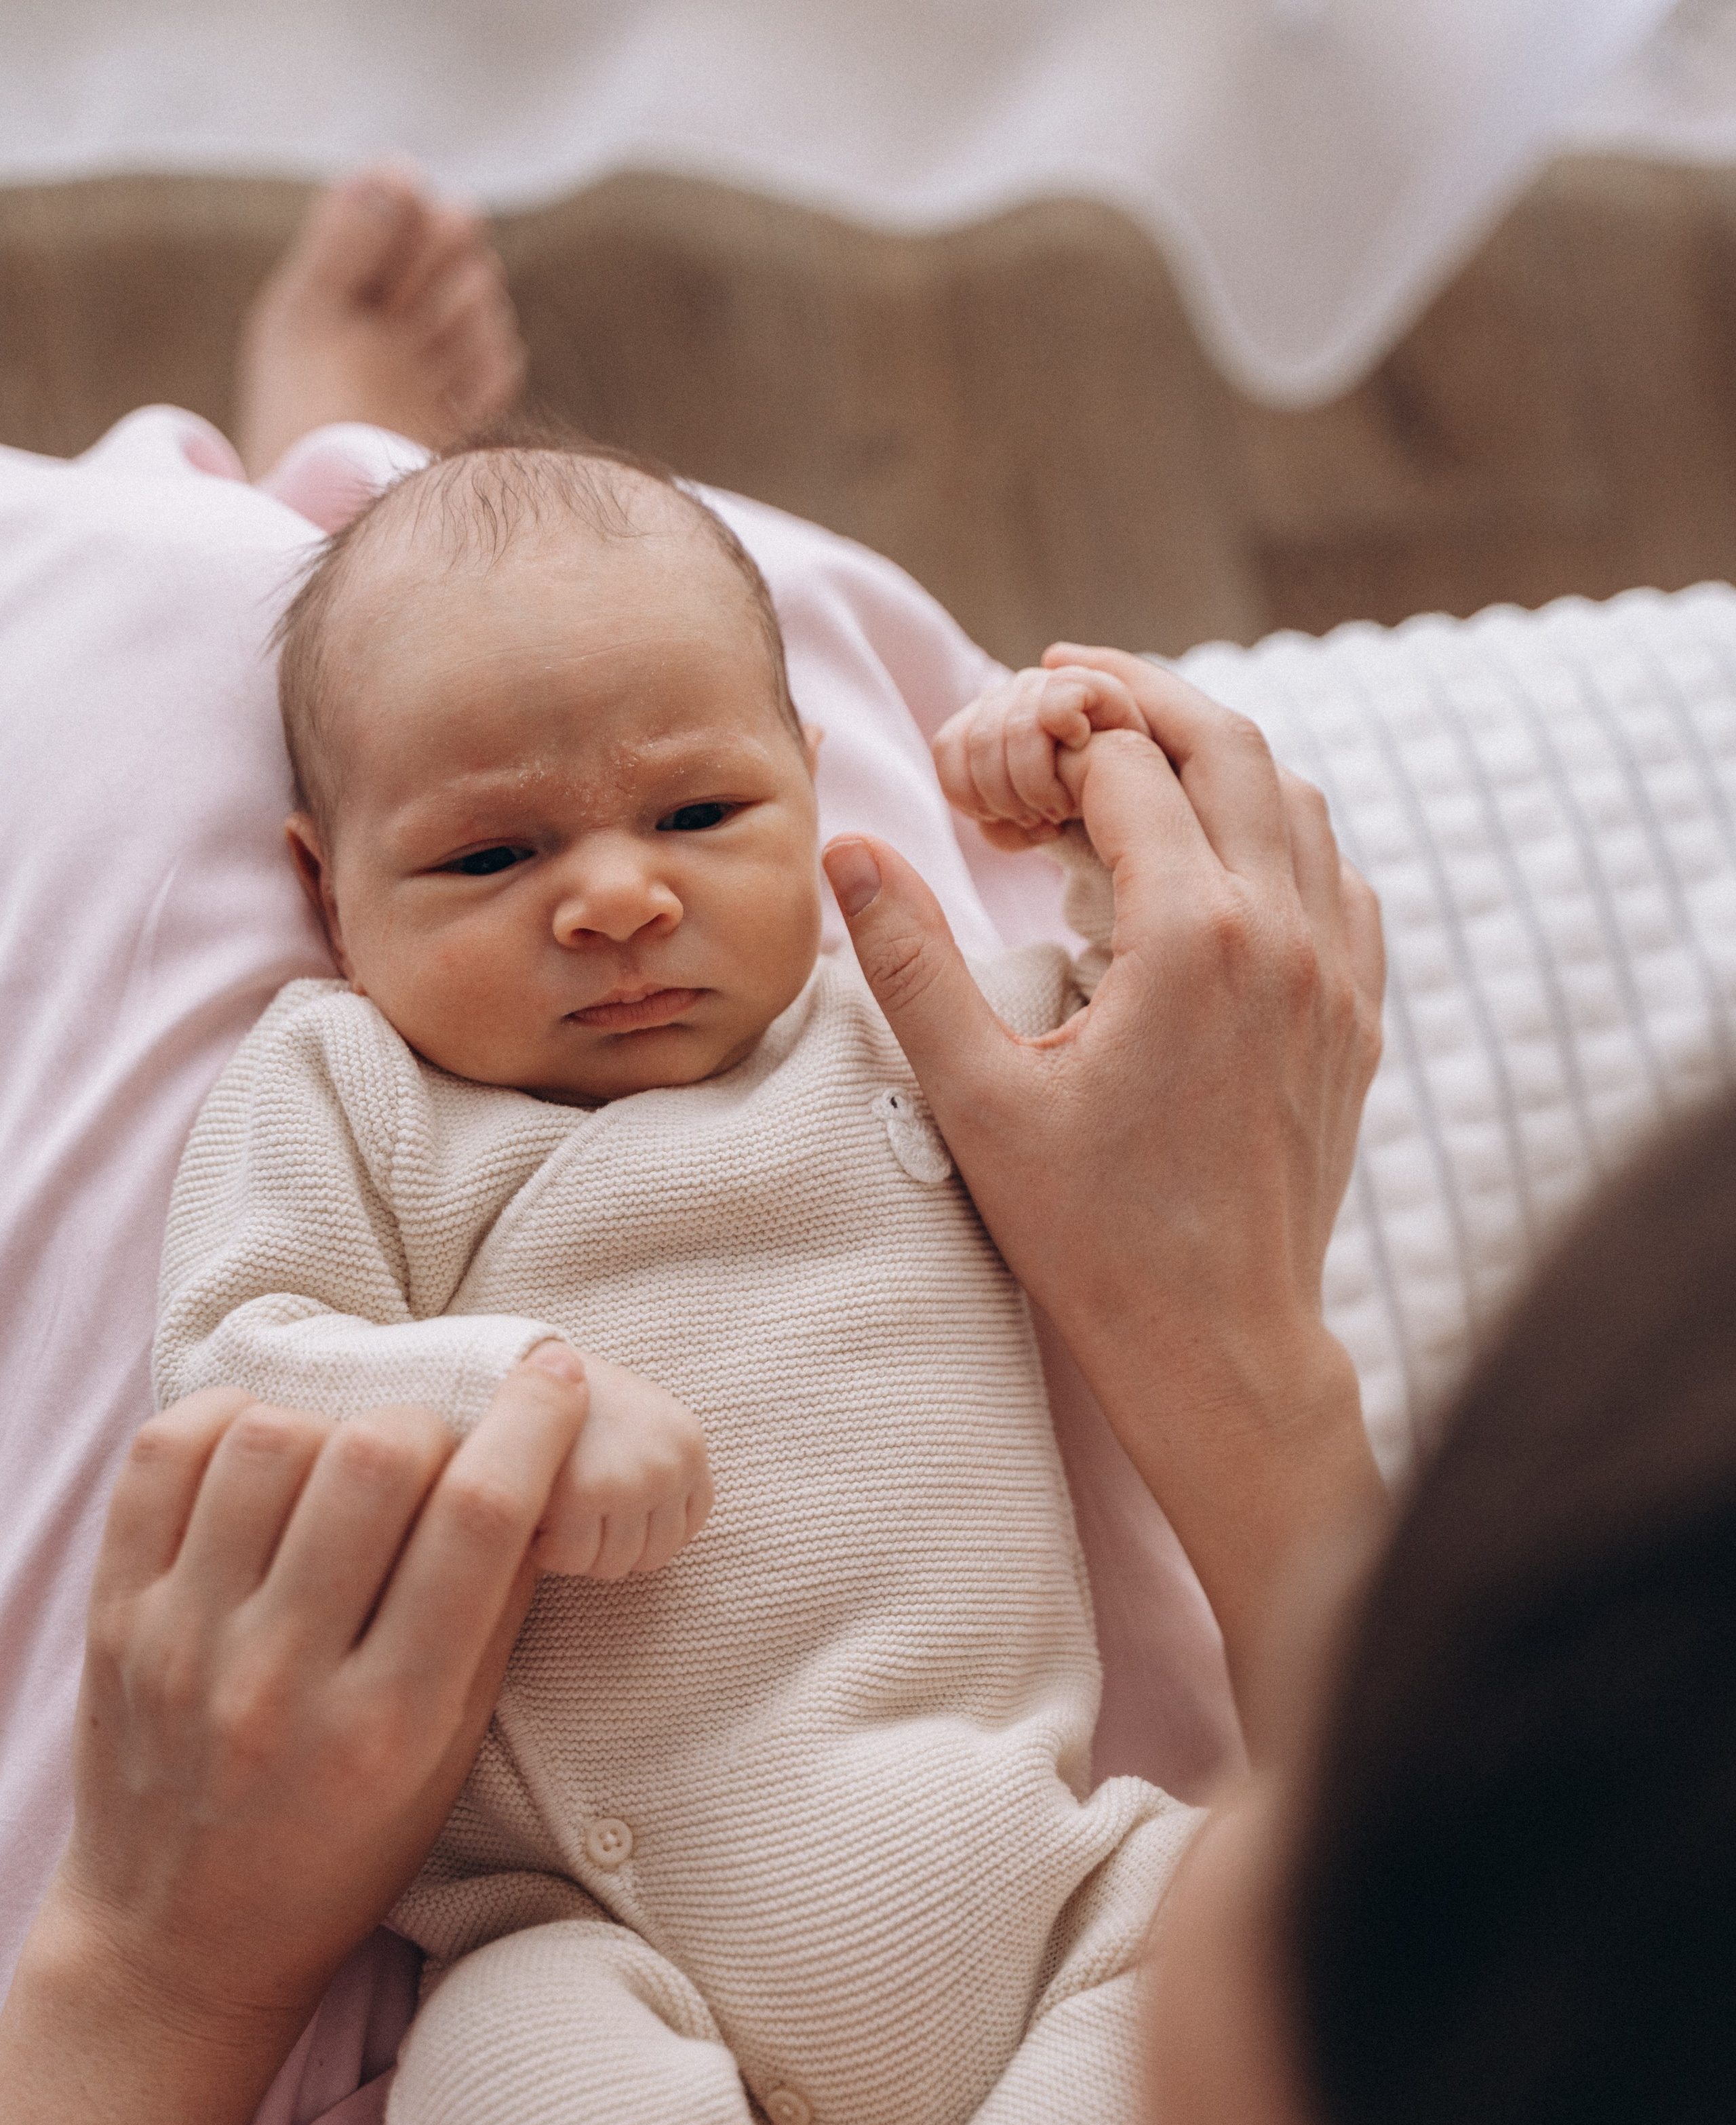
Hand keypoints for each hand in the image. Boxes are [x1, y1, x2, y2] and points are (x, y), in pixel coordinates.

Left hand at [0, 1347, 587, 2124]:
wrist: (180, 1941)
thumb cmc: (342, 1848)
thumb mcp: (448, 1756)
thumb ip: (490, 1616)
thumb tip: (533, 1468)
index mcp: (391, 1725)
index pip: (478, 1521)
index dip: (533, 1424)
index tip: (556, 1375)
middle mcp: (283, 1679)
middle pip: (376, 1461)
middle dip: (430, 1425)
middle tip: (437, 1451)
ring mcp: (184, 1643)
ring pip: (272, 1440)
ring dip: (332, 1423)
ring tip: (346, 1463)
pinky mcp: (116, 1618)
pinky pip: (167, 1457)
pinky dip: (230, 1421)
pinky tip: (266, 1449)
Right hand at [533, 1356, 713, 1577]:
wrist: (518, 1370)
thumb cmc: (574, 1405)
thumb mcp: (637, 1422)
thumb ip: (657, 1467)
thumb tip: (662, 1541)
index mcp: (686, 1445)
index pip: (685, 1528)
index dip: (640, 1532)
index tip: (605, 1516)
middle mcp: (668, 1465)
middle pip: (651, 1555)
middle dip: (608, 1546)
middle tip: (575, 1517)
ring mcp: (629, 1481)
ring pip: (611, 1565)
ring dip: (577, 1551)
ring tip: (556, 1514)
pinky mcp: (583, 1495)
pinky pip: (570, 1559)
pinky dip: (547, 1549)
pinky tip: (536, 1517)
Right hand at [827, 646, 1385, 1702]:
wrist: (1219, 1344)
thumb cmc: (1093, 1236)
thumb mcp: (976, 1095)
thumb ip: (910, 960)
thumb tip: (846, 848)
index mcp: (1192, 935)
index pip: (1127, 766)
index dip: (1053, 735)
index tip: (996, 746)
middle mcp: (1284, 932)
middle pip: (1229, 743)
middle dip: (1141, 696)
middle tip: (1065, 682)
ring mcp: (1335, 973)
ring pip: (1295, 800)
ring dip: (1214, 755)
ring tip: (1133, 753)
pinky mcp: (1355, 1018)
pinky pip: (1338, 877)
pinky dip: (1278, 831)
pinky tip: (1223, 853)